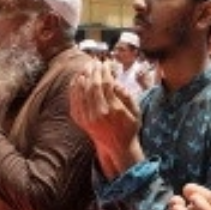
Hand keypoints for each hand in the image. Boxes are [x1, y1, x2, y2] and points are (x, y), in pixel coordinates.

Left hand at [69, 60, 142, 178]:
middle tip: (95, 61)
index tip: (106, 63)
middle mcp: (99, 113)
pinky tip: (77, 80)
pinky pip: (74, 101)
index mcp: (114, 109)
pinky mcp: (81, 121)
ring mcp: (88, 118)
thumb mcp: (136, 112)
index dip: (105, 71)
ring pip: (81, 92)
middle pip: (93, 85)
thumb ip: (127, 96)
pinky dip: (74, 89)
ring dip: (83, 76)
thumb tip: (116, 83)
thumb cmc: (129, 128)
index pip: (106, 84)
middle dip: (94, 71)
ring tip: (86, 67)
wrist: (118, 148)